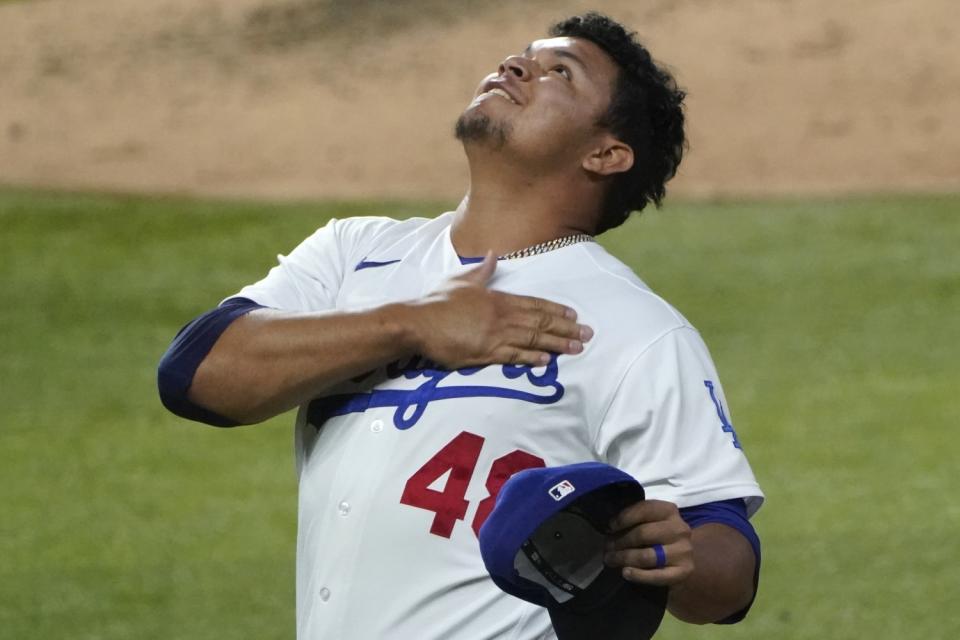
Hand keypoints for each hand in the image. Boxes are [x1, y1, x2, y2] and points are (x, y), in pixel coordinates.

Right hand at [405, 251, 592, 368]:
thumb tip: (494, 255)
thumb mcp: (462, 281)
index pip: (534, 304)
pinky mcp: (485, 353)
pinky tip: (547, 360)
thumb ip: (482, 270)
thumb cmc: (437, 302)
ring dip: (557, 344)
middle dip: (566, 328)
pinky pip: (514, 355)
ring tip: (576, 348)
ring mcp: (495, 335)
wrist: (418, 323)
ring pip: (533, 339)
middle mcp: (501, 316)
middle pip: (540, 322)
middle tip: (588, 334)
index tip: (575, 315)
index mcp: (497, 298)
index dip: (556, 310)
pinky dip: (532, 358)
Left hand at [604, 500, 693, 586]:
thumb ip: (634, 520)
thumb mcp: (648, 521)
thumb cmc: (657, 536)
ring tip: (610, 560)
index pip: (644, 509)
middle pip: (643, 534)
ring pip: (647, 556)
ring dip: (624, 558)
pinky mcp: (684, 571)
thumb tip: (610, 527)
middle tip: (606, 548)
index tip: (609, 527)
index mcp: (669, 511)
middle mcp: (679, 529)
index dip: (624, 518)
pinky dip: (638, 575)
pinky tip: (625, 573)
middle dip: (620, 542)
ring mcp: (684, 551)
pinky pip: (657, 575)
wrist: (680, 559)